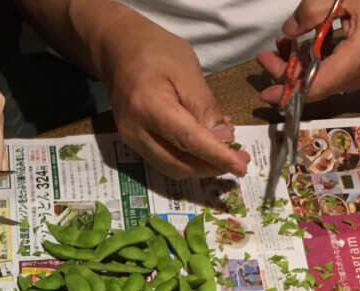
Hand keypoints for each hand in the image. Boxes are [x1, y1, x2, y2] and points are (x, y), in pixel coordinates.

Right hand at [101, 17, 249, 178]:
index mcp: (149, 107)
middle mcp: (136, 131)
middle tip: (240, 162)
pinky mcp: (133, 143)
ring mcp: (131, 140)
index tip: (240, 167)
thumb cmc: (156, 52)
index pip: (188, 140)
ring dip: (200, 169)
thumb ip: (204, 106)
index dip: (216, 156)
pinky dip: (187, 161)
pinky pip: (163, 161)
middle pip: (178, 163)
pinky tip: (204, 150)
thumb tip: (223, 139)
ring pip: (170, 168)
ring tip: (225, 158)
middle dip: (210, 167)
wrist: (118, 52)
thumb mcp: (187, 70)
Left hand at [258, 0, 359, 102]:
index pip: (316, 87)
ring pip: (329, 74)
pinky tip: (309, 39)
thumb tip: (290, 31)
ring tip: (284, 43)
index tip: (266, 92)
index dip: (288, 93)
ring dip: (303, 62)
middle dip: (288, 71)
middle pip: (317, 82)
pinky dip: (322, 56)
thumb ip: (313, 11)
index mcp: (358, 59)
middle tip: (266, 56)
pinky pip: (342, 66)